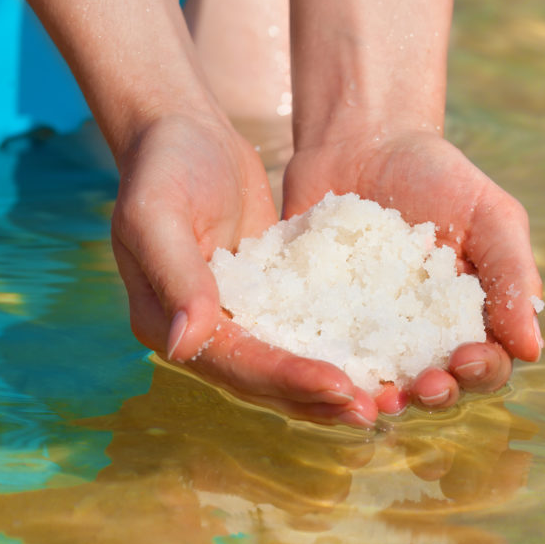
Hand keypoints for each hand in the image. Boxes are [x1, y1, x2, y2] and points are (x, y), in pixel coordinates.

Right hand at [110, 114, 378, 426]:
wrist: (182, 133)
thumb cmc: (162, 164)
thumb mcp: (157, 211)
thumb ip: (174, 274)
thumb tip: (184, 345)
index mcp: (165, 324)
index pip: (234, 364)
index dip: (286, 379)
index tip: (340, 387)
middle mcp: (200, 334)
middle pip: (265, 380)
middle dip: (319, 397)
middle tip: (377, 411)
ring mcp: (234, 320)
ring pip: (287, 367)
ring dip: (333, 388)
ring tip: (387, 400)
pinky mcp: (266, 300)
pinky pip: (302, 333)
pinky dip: (337, 349)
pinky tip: (381, 358)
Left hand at [283, 129, 543, 413]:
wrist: (363, 141)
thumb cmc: (438, 176)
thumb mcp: (490, 215)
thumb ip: (513, 276)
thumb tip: (533, 350)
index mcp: (468, 318)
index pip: (486, 362)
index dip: (481, 371)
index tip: (466, 358)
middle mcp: (421, 335)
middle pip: (437, 383)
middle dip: (436, 393)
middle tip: (424, 386)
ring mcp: (368, 332)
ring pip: (381, 381)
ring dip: (383, 397)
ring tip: (378, 399)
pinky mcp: (320, 321)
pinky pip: (324, 355)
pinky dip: (327, 370)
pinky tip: (326, 373)